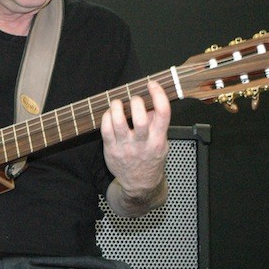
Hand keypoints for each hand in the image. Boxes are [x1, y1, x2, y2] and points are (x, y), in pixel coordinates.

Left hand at [100, 81, 169, 212]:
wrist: (139, 184)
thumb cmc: (150, 160)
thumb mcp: (161, 143)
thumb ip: (156, 124)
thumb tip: (150, 104)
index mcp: (158, 139)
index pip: (163, 114)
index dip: (158, 95)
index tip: (153, 85)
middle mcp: (142, 143)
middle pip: (139, 118)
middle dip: (136, 102)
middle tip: (134, 98)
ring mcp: (125, 147)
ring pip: (119, 122)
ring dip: (117, 107)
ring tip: (118, 103)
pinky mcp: (111, 149)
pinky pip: (105, 129)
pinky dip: (106, 117)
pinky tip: (110, 113)